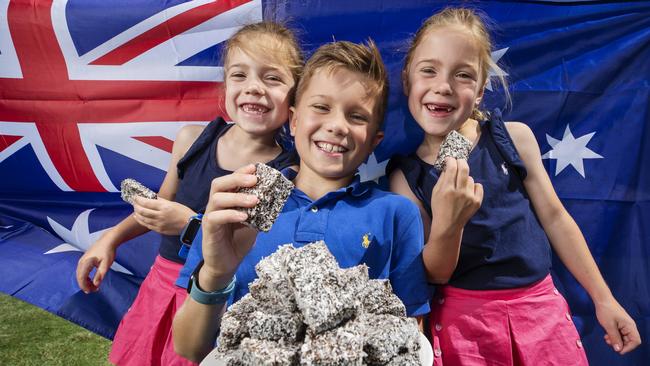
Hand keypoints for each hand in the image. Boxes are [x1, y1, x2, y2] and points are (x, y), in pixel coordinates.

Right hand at [76, 237, 115, 292]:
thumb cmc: (108, 251)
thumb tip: (96, 285)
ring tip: (94, 286)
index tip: (91, 291)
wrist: (108, 240)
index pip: (81, 278)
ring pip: (80, 274)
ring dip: (85, 282)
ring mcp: (82, 260)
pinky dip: (85, 277)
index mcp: (86, 263)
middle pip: (79, 277)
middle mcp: (81, 262)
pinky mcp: (84, 260)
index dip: (85, 286)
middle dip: (85, 285)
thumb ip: (100, 274)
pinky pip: (82, 271)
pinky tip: (92, 280)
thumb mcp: (106, 264)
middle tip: (94, 290)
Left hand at [133, 197, 194, 234]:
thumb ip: (161, 201)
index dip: (139, 199)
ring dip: (137, 214)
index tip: (135, 197)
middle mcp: (160, 216)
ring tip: (135, 210)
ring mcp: (159, 224)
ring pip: (143, 219)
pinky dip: (141, 221)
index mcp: (164, 207)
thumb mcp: (173, 203)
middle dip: (136, 206)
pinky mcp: (159, 230)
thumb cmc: (183, 212)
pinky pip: (147, 225)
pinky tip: (138, 218)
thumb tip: (151, 198)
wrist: (190, 225)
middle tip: (134, 203)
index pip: (147, 203)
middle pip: (143, 211)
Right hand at [200, 165, 259, 287]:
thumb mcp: (254, 222)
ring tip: (255, 200)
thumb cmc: (238, 241)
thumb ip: (260, 210)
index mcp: (226, 201)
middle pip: (218, 184)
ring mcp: (210, 216)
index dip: (241, 172)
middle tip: (254, 180)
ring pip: (216, 198)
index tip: (255, 167)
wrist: (227, 264)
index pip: (230, 181)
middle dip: (236, 178)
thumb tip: (275, 196)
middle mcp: (216, 206)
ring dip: (237, 197)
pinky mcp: (208, 229)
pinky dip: (230, 214)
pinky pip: (215, 217)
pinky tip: (244, 217)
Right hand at [430, 158, 482, 230]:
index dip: (451, 160)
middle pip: (464, 168)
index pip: (451, 167)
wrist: (448, 225)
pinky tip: (467, 191)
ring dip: (465, 179)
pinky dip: (473, 186)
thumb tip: (447, 166)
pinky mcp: (477, 201)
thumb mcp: (435, 192)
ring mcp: (470, 197)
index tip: (449, 159)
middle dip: (461, 162)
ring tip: (460, 185)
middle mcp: (460, 192)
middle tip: (458, 162)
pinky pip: (478, 186)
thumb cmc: (439, 208)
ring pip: (470, 178)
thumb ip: (442, 178)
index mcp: (447, 189)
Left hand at [596, 298, 640, 353]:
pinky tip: (606, 335)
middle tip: (609, 342)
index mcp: (630, 326)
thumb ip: (614, 338)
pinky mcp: (619, 323)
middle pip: (629, 340)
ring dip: (615, 340)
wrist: (602, 299)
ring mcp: (624, 324)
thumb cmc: (606, 310)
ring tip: (606, 339)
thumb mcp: (609, 326)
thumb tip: (618, 349)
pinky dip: (613, 336)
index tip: (618, 350)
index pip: (635, 341)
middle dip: (619, 344)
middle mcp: (629, 326)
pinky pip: (619, 333)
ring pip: (623, 337)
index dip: (628, 347)